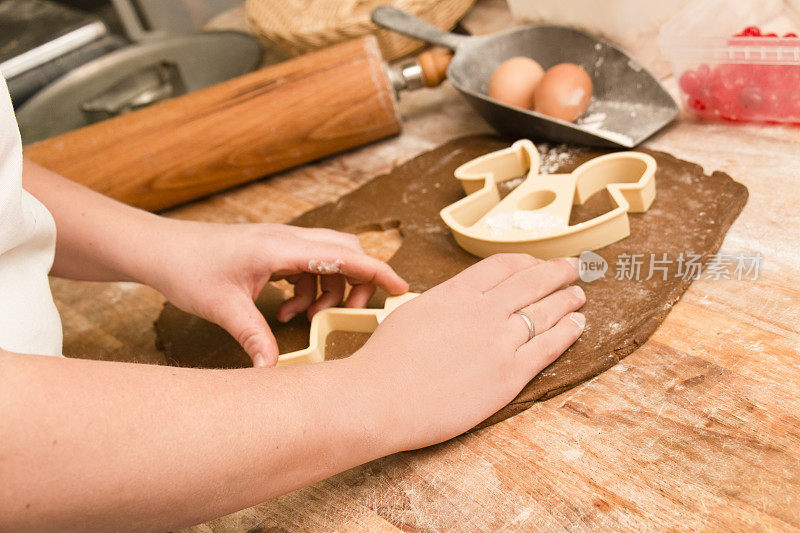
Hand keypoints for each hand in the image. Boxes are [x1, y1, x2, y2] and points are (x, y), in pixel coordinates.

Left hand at [143, 221, 407, 366]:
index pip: (344, 256)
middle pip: (345, 252)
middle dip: (356, 283)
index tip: (402, 288)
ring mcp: (280, 242)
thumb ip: (254, 337)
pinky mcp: (272, 250)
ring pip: (327, 260)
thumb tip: (273, 370)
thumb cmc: (187, 268)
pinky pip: (307, 266)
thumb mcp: (223, 308)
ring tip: (301, 319)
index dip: (378, 272)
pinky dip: (307, 289)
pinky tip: (284, 310)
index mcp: (282, 248)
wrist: (159, 248)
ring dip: (326, 291)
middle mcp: (287, 239)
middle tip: (347, 314)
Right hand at [351, 254, 584, 449]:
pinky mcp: (509, 375)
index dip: (527, 262)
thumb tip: (459, 301)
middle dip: (557, 272)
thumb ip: (445, 303)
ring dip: (568, 300)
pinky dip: (568, 332)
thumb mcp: (414, 312)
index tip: (537, 263)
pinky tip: (578, 325)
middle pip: (533, 282)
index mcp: (457, 292)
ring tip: (579, 296)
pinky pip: (549, 347)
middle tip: (573, 267)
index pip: (504, 266)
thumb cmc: (385, 360)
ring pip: (546, 312)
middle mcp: (484, 310)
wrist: (380, 398)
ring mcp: (500, 342)